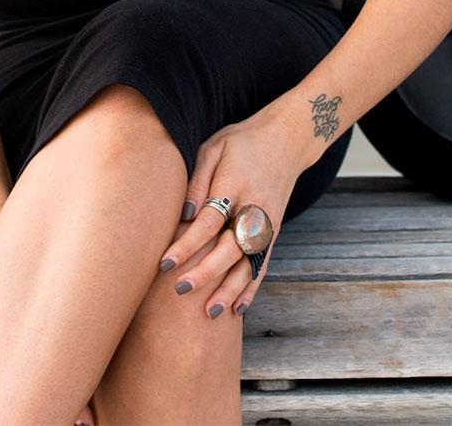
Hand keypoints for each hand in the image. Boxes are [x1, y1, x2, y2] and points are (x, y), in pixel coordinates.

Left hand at [157, 107, 305, 318]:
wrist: (286, 140)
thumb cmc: (241, 143)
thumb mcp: (214, 147)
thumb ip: (198, 179)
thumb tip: (185, 212)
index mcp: (236, 184)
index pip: (209, 221)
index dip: (187, 245)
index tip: (165, 263)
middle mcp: (255, 208)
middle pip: (230, 247)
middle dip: (205, 272)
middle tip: (179, 289)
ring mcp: (268, 223)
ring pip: (248, 263)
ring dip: (229, 289)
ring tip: (209, 312)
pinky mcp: (274, 232)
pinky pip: (263, 264)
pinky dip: (251, 287)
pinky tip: (238, 308)